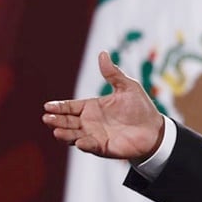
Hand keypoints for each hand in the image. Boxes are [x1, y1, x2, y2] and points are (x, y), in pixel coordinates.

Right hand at [42, 51, 165, 161]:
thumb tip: (102, 53)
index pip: (70, 106)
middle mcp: (89, 122)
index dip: (58, 106)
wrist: (155, 129)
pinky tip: (79, 141)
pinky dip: (84, 144)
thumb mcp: (127, 87)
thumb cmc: (140, 107)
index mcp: (92, 107)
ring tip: (57, 131)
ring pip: (73, 135)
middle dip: (56, 120)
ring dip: (65, 133)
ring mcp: (94, 135)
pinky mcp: (103, 147)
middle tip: (47, 118)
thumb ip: (113, 74)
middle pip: (67, 121)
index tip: (47, 106)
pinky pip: (90, 146)